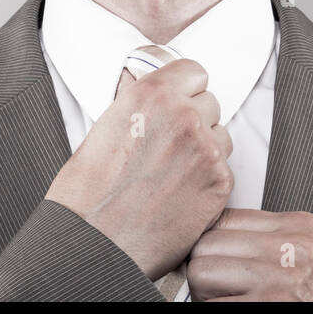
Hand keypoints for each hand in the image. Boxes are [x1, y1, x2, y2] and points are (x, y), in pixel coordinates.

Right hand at [44, 56, 233, 279]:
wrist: (94, 242)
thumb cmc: (87, 192)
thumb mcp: (105, 125)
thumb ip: (141, 105)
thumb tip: (159, 99)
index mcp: (152, 94)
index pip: (193, 71)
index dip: (184, 89)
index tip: (177, 103)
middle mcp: (183, 116)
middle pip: (210, 103)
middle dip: (194, 120)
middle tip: (169, 146)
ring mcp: (206, 149)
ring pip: (221, 136)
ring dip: (204, 149)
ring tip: (173, 173)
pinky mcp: (219, 183)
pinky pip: (224, 169)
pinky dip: (207, 181)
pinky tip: (180, 195)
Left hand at [187, 208, 312, 300]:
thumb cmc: (312, 304)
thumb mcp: (299, 258)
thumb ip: (262, 237)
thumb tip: (205, 227)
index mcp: (303, 227)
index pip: (225, 217)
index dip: (216, 246)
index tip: (227, 264)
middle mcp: (296, 247)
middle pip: (208, 242)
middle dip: (208, 270)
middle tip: (229, 289)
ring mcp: (282, 277)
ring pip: (200, 270)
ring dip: (207, 293)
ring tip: (235, 299)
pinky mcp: (267, 304)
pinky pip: (209, 302)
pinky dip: (214, 308)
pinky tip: (240, 309)